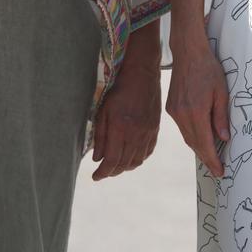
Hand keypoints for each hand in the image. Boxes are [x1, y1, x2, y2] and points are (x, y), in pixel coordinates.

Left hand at [92, 62, 160, 181]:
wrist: (142, 75)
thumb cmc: (119, 90)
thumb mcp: (103, 111)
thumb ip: (100, 136)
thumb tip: (97, 159)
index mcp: (120, 127)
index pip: (112, 160)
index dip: (102, 173)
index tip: (95, 176)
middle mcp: (136, 133)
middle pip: (124, 164)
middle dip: (112, 172)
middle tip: (103, 172)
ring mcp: (148, 132)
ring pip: (137, 161)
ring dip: (125, 167)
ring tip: (116, 165)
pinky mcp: (155, 129)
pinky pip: (148, 152)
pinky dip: (138, 159)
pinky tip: (131, 156)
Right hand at [165, 44, 229, 177]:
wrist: (188, 52)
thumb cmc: (209, 69)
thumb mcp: (221, 92)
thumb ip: (221, 117)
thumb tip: (224, 139)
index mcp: (196, 112)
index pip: (205, 143)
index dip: (213, 160)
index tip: (220, 172)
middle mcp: (182, 115)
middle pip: (194, 144)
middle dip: (206, 158)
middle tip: (217, 169)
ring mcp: (174, 112)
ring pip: (187, 137)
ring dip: (199, 148)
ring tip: (211, 157)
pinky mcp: (170, 107)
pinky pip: (182, 128)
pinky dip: (192, 136)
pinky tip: (200, 138)